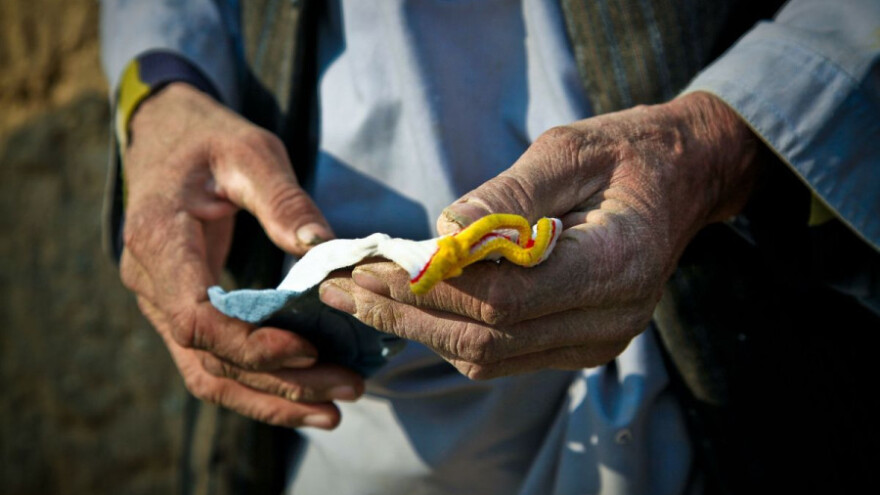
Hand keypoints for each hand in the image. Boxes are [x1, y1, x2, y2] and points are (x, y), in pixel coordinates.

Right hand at [120, 83, 363, 427]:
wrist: (164, 136)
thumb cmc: (208, 139)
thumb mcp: (250, 151)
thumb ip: (284, 200)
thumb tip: (324, 249)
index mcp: (158, 239)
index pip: (194, 317)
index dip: (250, 344)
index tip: (309, 349)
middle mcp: (149, 281)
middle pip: (209, 357)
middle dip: (281, 382)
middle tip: (348, 388)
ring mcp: (160, 302)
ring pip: (208, 373)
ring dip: (271, 399)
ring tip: (334, 411)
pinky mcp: (180, 310)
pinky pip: (210, 363)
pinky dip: (256, 387)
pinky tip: (303, 398)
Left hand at [319, 92, 761, 378]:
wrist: (681, 181)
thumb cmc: (626, 154)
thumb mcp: (570, 151)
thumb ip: (510, 196)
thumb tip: (443, 228)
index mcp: (616, 265)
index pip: (506, 298)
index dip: (433, 288)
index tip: (372, 265)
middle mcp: (610, 319)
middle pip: (488, 339)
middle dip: (408, 315)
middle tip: (344, 287)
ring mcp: (596, 342)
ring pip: (488, 357)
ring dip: (419, 329)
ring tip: (360, 296)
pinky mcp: (579, 345)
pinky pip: (502, 355)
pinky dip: (449, 332)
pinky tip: (408, 306)